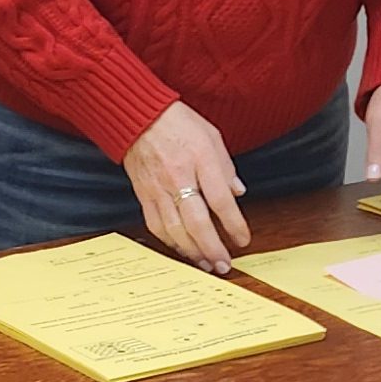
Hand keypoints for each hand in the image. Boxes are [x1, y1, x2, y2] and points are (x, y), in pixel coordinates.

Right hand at [122, 99, 249, 270]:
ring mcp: (158, 188)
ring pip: (175, 230)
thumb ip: (226, 168)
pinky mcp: (143, 195)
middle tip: (224, 264)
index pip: (221, 200)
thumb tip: (237, 193)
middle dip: (213, 248)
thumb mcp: (212, 136)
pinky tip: (182, 249)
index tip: (242, 239)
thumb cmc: (177, 122)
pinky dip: (170, 242)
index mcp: (200, 159)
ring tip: (206, 263)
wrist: (138, 117)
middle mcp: (178, 177)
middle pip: (197, 222)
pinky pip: (156, 225)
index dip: (234, 224)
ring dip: (192, 251)